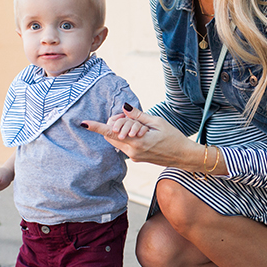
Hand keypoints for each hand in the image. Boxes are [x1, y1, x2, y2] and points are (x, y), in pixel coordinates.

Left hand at [82, 105, 213, 171]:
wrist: (183, 156)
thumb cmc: (173, 137)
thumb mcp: (157, 122)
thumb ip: (138, 116)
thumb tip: (124, 108)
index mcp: (137, 141)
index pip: (111, 133)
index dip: (96, 127)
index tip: (83, 123)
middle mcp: (132, 151)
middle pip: (111, 136)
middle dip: (113, 124)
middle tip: (126, 117)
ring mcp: (134, 157)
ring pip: (117, 141)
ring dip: (120, 131)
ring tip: (138, 126)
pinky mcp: (136, 158)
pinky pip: (125, 145)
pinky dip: (127, 137)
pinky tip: (141, 133)